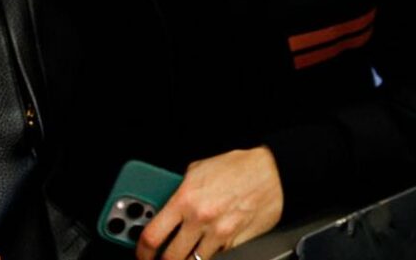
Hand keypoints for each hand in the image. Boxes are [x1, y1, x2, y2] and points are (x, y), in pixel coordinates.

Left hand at [135, 146, 282, 259]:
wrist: (274, 171)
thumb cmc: (240, 166)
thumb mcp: (201, 168)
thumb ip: (180, 188)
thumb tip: (163, 203)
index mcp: (186, 197)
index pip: (151, 236)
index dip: (141, 250)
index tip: (141, 253)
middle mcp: (200, 218)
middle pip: (169, 257)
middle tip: (161, 258)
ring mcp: (219, 233)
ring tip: (184, 255)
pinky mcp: (236, 242)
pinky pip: (216, 259)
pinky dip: (210, 256)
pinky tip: (208, 249)